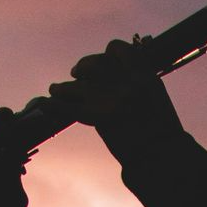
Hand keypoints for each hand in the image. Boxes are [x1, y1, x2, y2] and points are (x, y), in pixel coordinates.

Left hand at [49, 39, 180, 163]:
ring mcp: (111, 99)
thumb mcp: (157, 97)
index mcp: (143, 75)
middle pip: (94, 64)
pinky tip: (45, 104)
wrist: (161, 156)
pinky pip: (67, 107)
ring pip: (76, 85)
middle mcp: (126, 83)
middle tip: (76, 73)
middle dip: (82, 66)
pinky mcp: (97, 118)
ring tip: (55, 89)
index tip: (102, 61)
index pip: (117, 49)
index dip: (106, 53)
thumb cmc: (161, 131)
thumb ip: (135, 82)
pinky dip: (53, 105)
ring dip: (62, 88)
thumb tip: (109, 75)